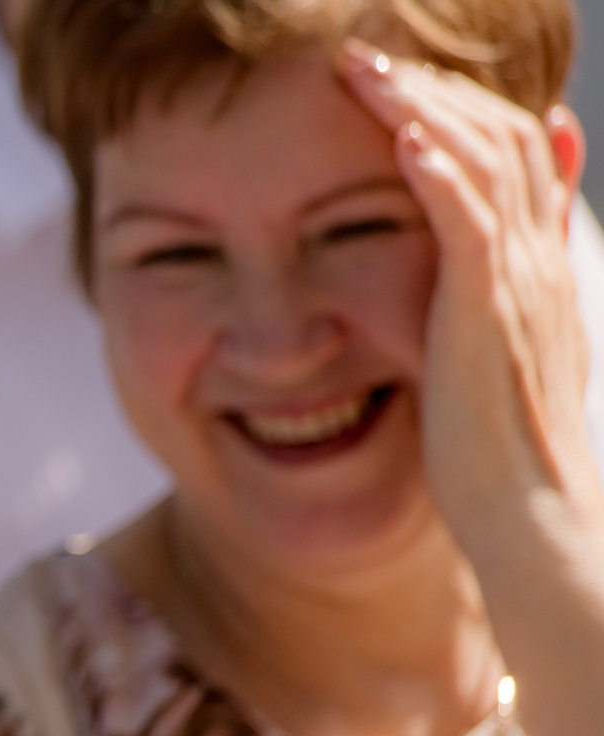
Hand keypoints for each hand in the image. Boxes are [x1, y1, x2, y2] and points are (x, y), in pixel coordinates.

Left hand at [337, 43, 601, 546]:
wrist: (532, 516)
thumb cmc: (500, 457)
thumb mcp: (495, 366)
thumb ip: (488, 306)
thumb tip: (466, 281)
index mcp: (536, 267)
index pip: (514, 153)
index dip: (461, 107)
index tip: (398, 80)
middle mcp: (536, 260)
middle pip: (501, 137)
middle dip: (433, 87)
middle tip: (362, 55)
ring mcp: (516, 284)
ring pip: (483, 164)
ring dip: (422, 108)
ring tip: (364, 71)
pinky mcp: (486, 316)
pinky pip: (469, 226)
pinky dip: (441, 176)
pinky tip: (406, 141)